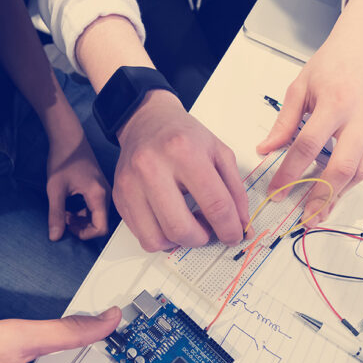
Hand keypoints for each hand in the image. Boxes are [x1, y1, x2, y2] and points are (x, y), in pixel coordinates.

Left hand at [46, 121, 110, 240]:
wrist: (69, 138)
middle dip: (81, 227)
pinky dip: (83, 212)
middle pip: (100, 223)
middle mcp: (106, 194)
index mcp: (99, 195)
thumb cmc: (63, 159)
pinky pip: (96, 208)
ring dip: (81, 220)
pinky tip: (69, 206)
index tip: (67, 227)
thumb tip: (55, 237)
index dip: (84, 234)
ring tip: (64, 212)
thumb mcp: (55, 189)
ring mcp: (104, 191)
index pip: (101, 228)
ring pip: (98, 216)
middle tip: (63, 218)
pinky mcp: (100, 188)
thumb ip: (56, 214)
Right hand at [114, 90, 248, 251]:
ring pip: (158, 239)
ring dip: (180, 242)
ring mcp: (131, 184)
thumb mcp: (219, 153)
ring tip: (189, 225)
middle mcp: (152, 167)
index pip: (214, 204)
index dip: (230, 228)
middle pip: (181, 228)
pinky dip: (161, 238)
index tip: (234, 235)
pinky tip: (170, 222)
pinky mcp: (120, 197)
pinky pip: (142, 236)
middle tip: (209, 230)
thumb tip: (242, 226)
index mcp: (183, 152)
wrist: (146, 120)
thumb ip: (235, 191)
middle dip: (202, 239)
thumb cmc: (183, 136)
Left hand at [257, 0, 362, 223]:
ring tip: (319, 212)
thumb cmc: (330, 65)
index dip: (290, 173)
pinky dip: (349, 181)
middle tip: (305, 218)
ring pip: (360, 171)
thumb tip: (264, 150)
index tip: (276, 192)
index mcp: (334, 102)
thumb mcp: (300, 88)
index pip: (308, 146)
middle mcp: (360, 116)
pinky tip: (334, 191)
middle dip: (322, 196)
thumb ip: (284, 123)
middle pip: (342, 167)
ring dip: (338, 195)